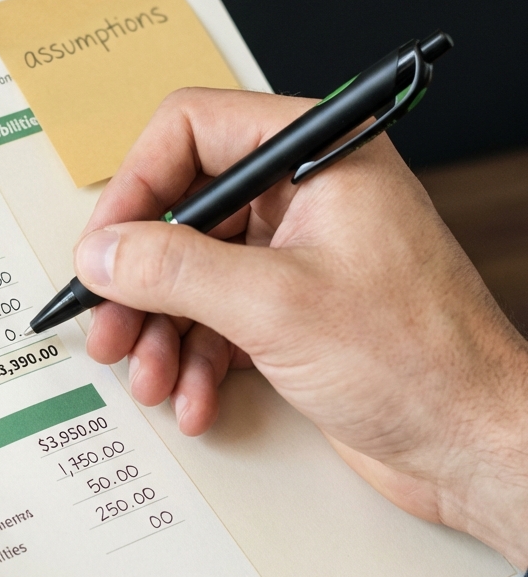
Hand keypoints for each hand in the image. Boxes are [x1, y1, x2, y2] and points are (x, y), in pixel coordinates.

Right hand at [74, 88, 527, 566]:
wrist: (472, 445)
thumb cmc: (421, 362)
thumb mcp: (275, 307)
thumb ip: (173, 269)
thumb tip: (103, 251)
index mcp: (318, 157)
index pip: (193, 131)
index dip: (137, 185)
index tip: (105, 244)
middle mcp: (304, 196)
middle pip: (183, 211)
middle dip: (140, 278)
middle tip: (109, 322)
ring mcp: (296, 253)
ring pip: (191, 272)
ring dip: (160, 329)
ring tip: (149, 374)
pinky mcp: (290, 308)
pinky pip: (214, 317)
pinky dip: (194, 358)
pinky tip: (193, 396)